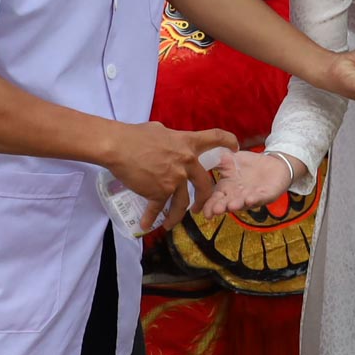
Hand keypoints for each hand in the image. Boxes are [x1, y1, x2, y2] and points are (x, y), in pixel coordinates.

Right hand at [104, 122, 239, 231]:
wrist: (118, 146)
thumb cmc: (134, 135)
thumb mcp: (158, 130)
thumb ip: (170, 138)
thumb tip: (169, 139)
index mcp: (187, 143)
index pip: (215, 137)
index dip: (228, 141)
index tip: (236, 147)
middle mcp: (186, 162)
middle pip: (205, 185)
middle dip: (204, 199)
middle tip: (199, 207)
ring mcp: (175, 178)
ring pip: (182, 203)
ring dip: (176, 216)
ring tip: (171, 224)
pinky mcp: (160, 191)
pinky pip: (158, 208)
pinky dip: (151, 218)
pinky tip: (147, 224)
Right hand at [200, 150, 299, 217]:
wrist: (273, 163)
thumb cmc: (248, 164)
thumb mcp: (229, 159)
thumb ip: (216, 160)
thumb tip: (200, 157)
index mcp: (226, 189)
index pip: (215, 198)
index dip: (208, 205)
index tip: (199, 210)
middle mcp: (237, 196)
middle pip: (227, 204)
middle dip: (221, 207)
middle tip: (215, 210)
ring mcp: (252, 197)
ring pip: (243, 203)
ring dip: (237, 205)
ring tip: (231, 206)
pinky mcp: (267, 194)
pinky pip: (261, 198)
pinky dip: (255, 199)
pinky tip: (249, 199)